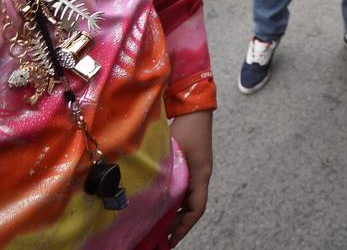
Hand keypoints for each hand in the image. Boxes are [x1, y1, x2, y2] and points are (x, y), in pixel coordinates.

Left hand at [168, 110, 212, 245]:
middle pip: (193, 207)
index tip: (171, 240)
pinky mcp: (192, 166)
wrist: (194, 109)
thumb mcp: (172, 151)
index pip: (197, 208)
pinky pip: (186, 190)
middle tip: (160, 237)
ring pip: (189, 199)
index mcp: (200, 175)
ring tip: (159, 224)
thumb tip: (145, 191)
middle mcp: (201, 176)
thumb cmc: (185, 128)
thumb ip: (162, 170)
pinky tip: (161, 204)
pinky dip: (175, 201)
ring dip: (176, 213)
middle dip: (179, 224)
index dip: (184, 226)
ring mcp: (198, 171)